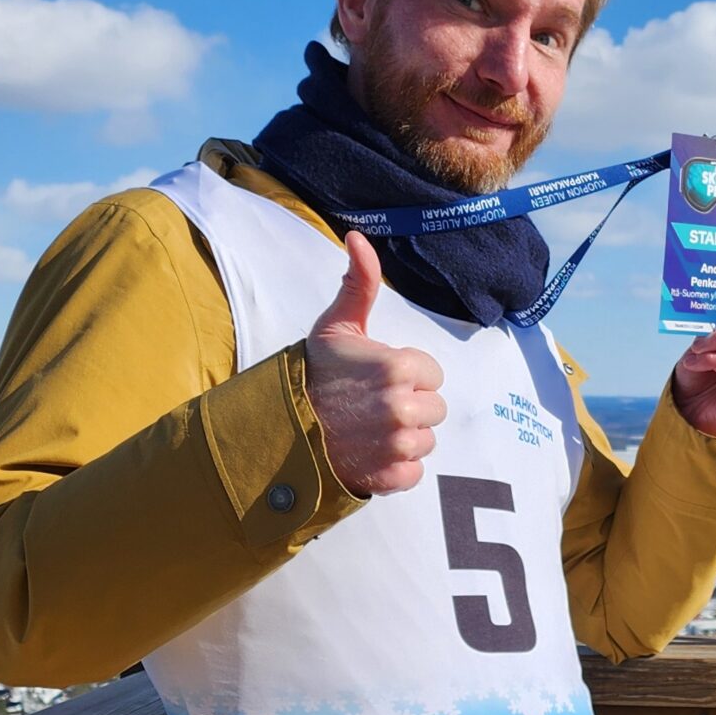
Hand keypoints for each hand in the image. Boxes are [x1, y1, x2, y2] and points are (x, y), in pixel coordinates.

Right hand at [303, 231, 446, 495]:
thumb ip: (359, 283)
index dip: (408, 375)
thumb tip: (358, 237)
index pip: (432, 374)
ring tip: (369, 429)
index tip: (379, 378)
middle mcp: (402, 407)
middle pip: (435, 409)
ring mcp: (397, 445)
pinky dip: (396, 468)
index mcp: (398, 367)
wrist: (281, 428)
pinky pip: (414, 472)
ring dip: (404, 437)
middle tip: (373, 405)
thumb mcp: (336, 326)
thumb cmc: (313, 374)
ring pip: (425, 441)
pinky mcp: (391, 476)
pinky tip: (370, 453)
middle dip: (410, 406)